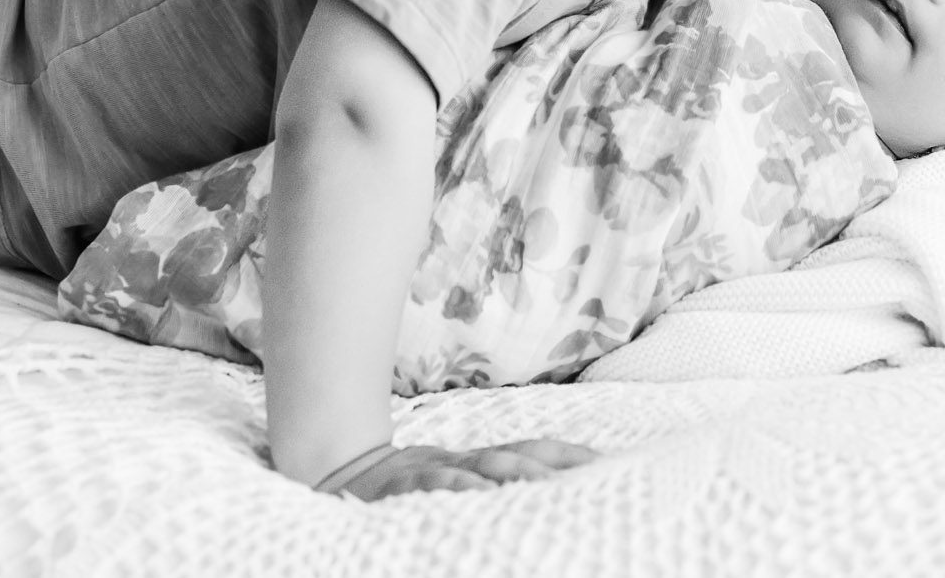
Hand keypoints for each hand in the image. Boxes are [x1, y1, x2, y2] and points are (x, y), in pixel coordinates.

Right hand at [318, 438, 600, 499]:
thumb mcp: (452, 482)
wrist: (338, 470)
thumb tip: (538, 489)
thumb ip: (487, 483)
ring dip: (519, 474)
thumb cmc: (405, 486)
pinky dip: (459, 486)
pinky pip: (436, 485)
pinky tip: (479, 493)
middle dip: (557, 464)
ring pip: (485, 468)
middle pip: (519, 457)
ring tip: (552, 485)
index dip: (568, 455)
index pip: (533, 452)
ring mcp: (435, 472)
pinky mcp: (405, 487)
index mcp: (479, 462)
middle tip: (595, 473)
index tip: (606, 462)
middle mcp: (464, 463)